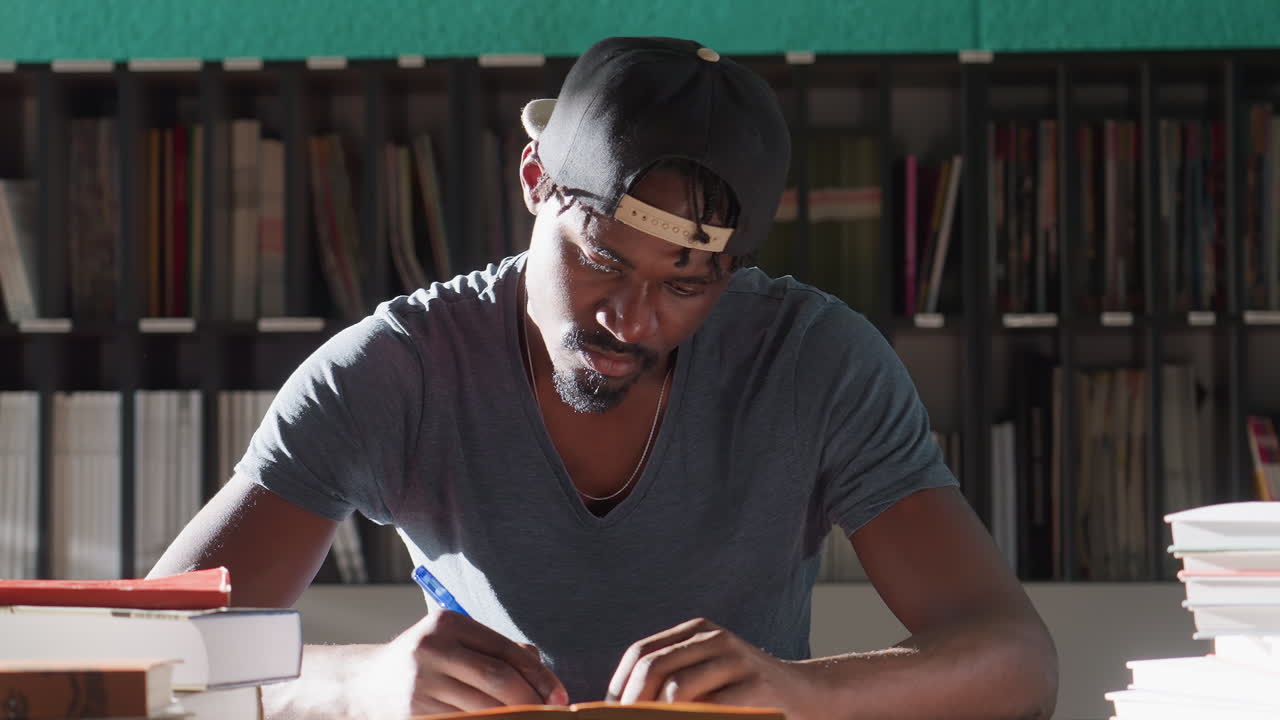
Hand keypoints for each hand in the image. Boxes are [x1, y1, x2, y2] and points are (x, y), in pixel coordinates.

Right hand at [370, 609, 569, 716]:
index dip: (540, 676)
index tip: (560, 695)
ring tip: (527, 718)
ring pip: (483, 708)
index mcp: (448, 624)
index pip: (507, 651)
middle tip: (549, 712)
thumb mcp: (456, 642)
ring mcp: (420, 684)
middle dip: (530, 700)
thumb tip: (541, 669)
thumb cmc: (425, 661)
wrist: (366, 685)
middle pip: (497, 679)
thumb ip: (497, 650)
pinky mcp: (413, 714)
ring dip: (511, 717)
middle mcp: (431, 649)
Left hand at [607, 618, 823, 718]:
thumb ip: (672, 679)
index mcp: (697, 630)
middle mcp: (715, 638)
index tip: (612, 714)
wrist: (806, 692)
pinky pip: (711, 709)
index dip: (619, 686)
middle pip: (653, 668)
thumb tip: (622, 707)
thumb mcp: (708, 672)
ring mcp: (736, 660)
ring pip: (677, 690)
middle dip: (633, 704)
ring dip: (658, 717)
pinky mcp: (755, 687)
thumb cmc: (745, 689)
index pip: (641, 653)